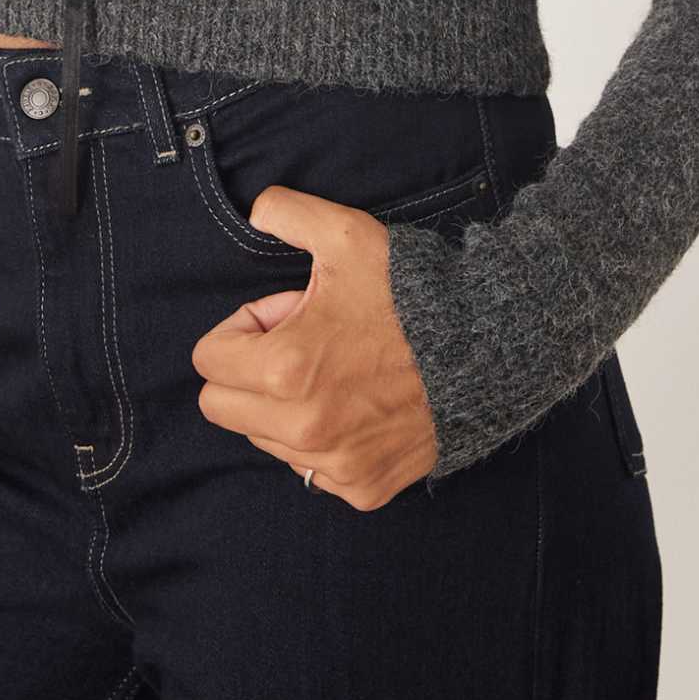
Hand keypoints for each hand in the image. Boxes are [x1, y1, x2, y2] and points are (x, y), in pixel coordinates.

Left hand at [190, 186, 437, 508]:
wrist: (489, 348)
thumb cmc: (413, 293)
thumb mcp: (347, 235)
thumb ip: (286, 212)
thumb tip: (256, 211)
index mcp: (285, 369)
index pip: (209, 359)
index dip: (244, 327)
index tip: (284, 315)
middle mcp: (303, 429)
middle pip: (223, 407)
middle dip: (250, 371)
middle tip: (304, 341)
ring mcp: (333, 465)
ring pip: (266, 439)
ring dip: (286, 406)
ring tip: (340, 370)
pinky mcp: (362, 488)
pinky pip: (313, 470)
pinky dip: (325, 440)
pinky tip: (361, 405)